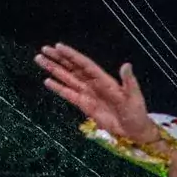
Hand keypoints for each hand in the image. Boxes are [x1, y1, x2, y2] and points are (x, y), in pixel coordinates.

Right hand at [36, 44, 160, 143]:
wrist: (134, 130)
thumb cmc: (136, 112)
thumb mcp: (134, 96)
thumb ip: (129, 81)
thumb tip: (126, 65)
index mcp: (104, 80)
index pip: (85, 64)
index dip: (72, 55)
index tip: (58, 46)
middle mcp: (93, 84)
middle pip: (73, 68)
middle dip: (58, 59)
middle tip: (43, 49)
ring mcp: (88, 94)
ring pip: (68, 79)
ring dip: (54, 69)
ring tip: (39, 60)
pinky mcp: (84, 105)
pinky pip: (69, 94)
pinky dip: (59, 88)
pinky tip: (48, 81)